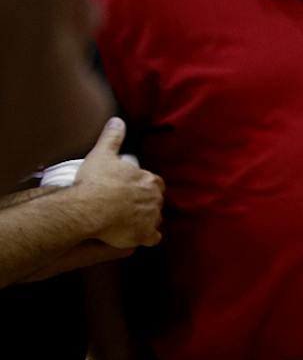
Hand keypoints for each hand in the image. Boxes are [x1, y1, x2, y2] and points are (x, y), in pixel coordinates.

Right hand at [72, 117, 163, 247]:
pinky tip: (136, 237)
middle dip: (145, 204)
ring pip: (155, 220)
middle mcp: (155, 199)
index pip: (155, 184)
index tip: (133, 190)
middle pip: (155, 202)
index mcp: (149, 180)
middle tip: (127, 207)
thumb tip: (117, 120)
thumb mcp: (102, 154)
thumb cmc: (96, 181)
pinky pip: (152, 239)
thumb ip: (112, 138)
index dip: (145, 187)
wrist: (89, 207)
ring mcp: (152, 218)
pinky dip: (146, 238)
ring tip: (129, 222)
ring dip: (146, 221)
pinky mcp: (144, 235)